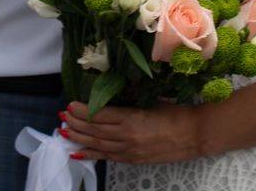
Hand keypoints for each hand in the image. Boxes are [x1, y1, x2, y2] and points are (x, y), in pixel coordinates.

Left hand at [60, 100, 203, 163]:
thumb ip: (130, 102)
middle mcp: (127, 135)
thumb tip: (110, 95)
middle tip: (61, 117)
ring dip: (79, 138)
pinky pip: (108, 157)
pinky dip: (91, 154)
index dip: (82, 111)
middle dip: (75, 123)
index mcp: (132, 117)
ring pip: (98, 144)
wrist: (194, 135)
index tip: (69, 104)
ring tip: (63, 132)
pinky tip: (78, 152)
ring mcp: (130, 150)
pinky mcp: (133, 159)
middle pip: (94, 130)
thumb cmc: (175, 113)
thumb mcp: (151, 101)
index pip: (100, 115)